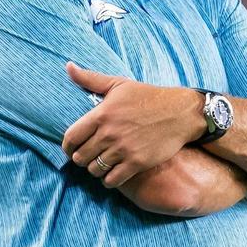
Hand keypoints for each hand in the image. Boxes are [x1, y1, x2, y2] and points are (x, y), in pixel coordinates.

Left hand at [62, 62, 205, 186]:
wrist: (179, 112)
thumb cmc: (148, 96)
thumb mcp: (118, 84)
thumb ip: (90, 78)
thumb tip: (68, 66)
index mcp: (101, 114)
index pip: (71, 138)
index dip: (67, 147)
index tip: (71, 149)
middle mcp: (109, 133)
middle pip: (80, 157)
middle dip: (81, 158)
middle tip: (88, 156)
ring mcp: (123, 149)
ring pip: (94, 170)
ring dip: (95, 169)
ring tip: (101, 163)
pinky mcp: (137, 163)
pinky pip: (112, 180)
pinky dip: (109, 179)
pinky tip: (113, 172)